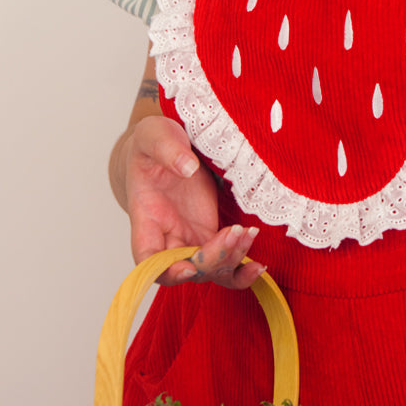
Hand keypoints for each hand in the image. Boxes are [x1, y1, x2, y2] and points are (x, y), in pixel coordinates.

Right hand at [121, 114, 261, 288]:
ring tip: (249, 234)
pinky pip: (226, 260)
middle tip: (235, 231)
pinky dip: (241, 266)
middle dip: (212, 259)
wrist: (169, 143)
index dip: (165, 271)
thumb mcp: (154, 134)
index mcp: (147, 217)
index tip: (188, 267)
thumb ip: (166, 149)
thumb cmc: (154, 142)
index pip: (146, 258)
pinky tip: (259, 265)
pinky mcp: (212, 231)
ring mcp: (191, 236)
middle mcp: (167, 235)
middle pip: (187, 269)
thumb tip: (187, 167)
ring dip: (231, 261)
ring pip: (211, 269)